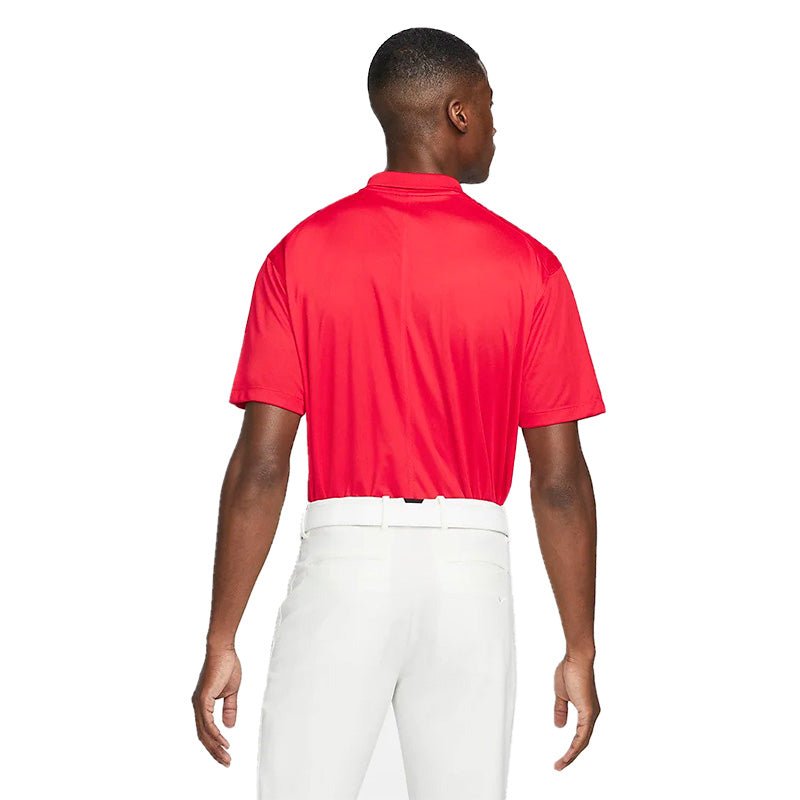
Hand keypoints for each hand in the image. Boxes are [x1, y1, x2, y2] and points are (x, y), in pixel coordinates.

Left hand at [191, 644, 241, 766]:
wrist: (223, 650)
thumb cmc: (226, 666)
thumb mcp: (231, 692)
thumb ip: (229, 708)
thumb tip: (229, 726)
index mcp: (204, 704)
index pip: (207, 731)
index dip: (215, 744)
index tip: (226, 754)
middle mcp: (198, 706)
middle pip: (204, 736)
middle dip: (215, 751)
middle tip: (226, 762)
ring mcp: (199, 703)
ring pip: (204, 732)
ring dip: (215, 746)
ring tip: (226, 757)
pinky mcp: (203, 698)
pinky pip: (207, 722)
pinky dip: (215, 734)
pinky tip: (223, 741)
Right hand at [552, 654, 600, 769]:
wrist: (576, 658)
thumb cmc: (569, 670)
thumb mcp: (561, 694)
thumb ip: (560, 710)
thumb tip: (559, 726)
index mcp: (586, 710)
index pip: (579, 735)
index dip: (571, 747)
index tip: (561, 758)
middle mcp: (591, 715)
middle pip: (582, 742)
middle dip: (571, 756)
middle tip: (559, 766)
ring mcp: (591, 714)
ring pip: (583, 742)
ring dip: (572, 755)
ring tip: (561, 764)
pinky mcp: (589, 712)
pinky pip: (583, 735)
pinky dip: (575, 746)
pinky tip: (569, 754)